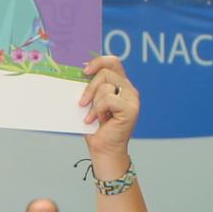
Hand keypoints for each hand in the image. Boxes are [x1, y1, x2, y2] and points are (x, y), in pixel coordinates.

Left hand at [78, 55, 139, 171]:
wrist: (103, 149)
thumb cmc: (95, 127)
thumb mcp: (91, 102)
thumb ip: (91, 87)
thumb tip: (80, 72)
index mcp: (121, 85)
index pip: (113, 62)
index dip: (98, 62)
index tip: (85, 72)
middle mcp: (129, 89)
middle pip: (106, 73)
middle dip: (89, 88)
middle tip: (82, 103)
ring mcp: (132, 99)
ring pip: (105, 87)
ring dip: (94, 104)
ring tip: (94, 117)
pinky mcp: (131, 109)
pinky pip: (108, 99)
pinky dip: (99, 110)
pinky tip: (100, 120)